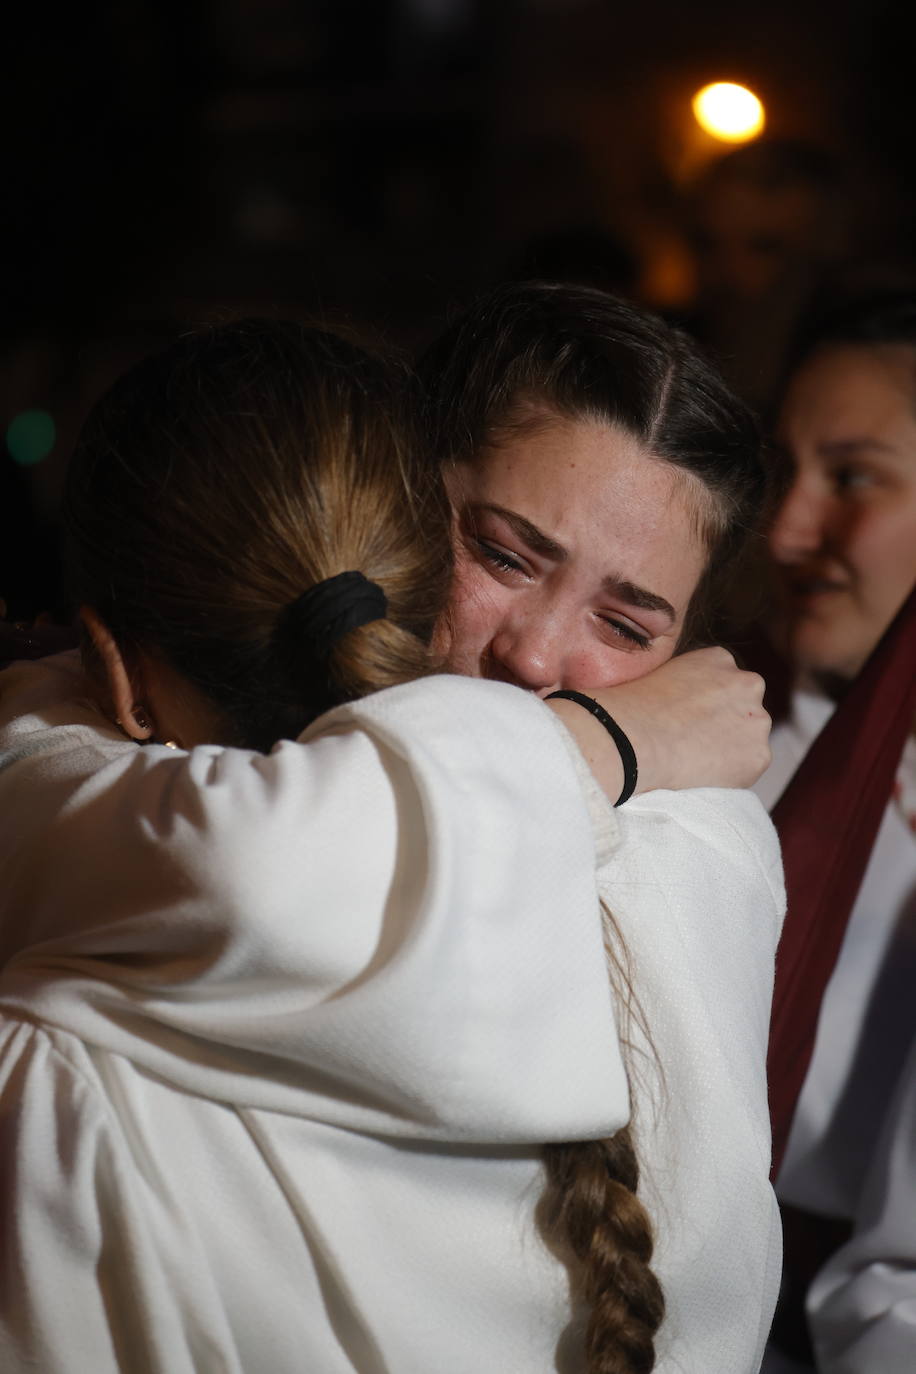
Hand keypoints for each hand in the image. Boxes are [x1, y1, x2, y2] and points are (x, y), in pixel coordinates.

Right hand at [589, 647, 770, 794]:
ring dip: (731, 749)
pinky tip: (703, 773)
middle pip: (745, 709)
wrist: (635, 738)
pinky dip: (731, 775)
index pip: (726, 683)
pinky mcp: (759, 755)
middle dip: (727, 724)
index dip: (709, 705)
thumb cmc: (634, 709)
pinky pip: (748, 768)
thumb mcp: (661, 674)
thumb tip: (685, 704)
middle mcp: (747, 683)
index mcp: (720, 659)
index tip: (691, 720)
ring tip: (696, 760)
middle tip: (696, 742)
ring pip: (749, 739)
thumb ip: (687, 683)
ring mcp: (757, 720)